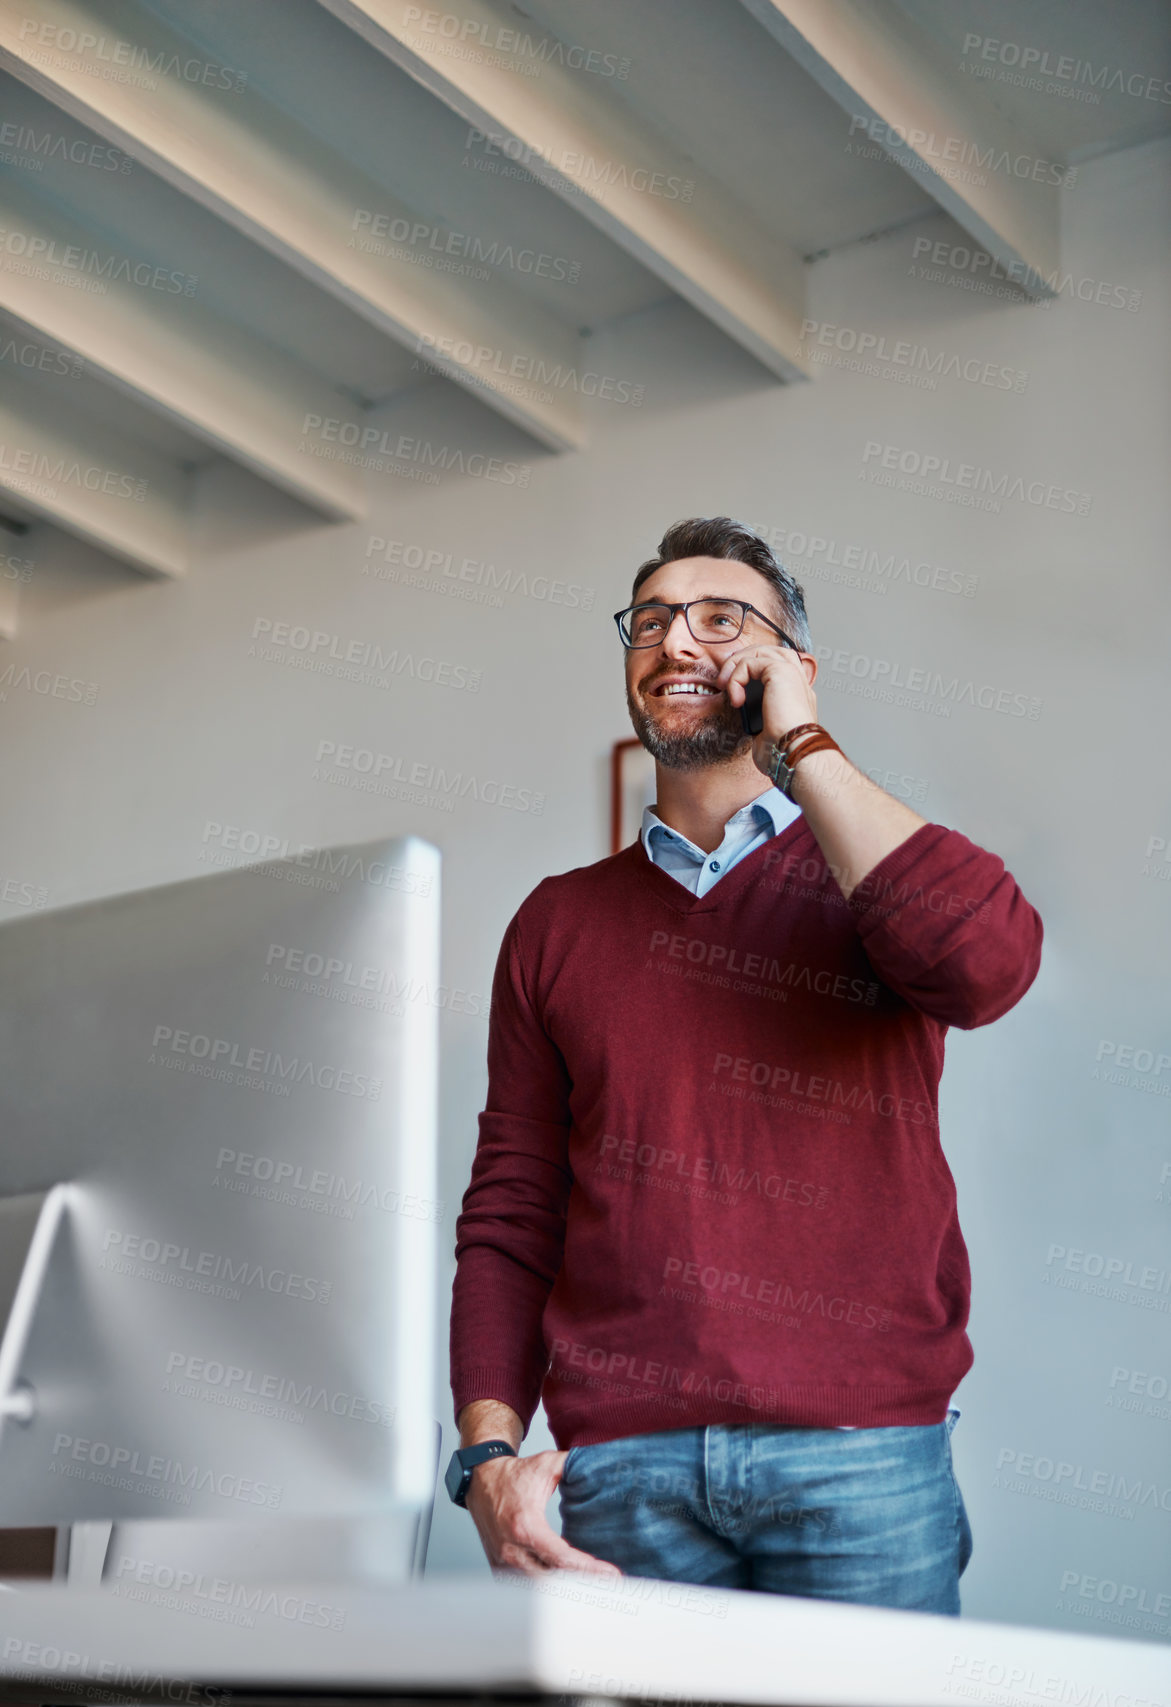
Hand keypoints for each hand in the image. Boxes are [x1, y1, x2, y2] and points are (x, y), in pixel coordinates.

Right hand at [465, 1448, 622, 1578]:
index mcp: (526, 1526)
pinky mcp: (499, 1568)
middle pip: (551, 1582)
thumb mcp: (546, 1464)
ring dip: (564, 1590)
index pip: (561, 1558)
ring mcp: (504, 1562)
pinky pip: (526, 1587)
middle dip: (580, 1585)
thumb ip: (573, 1464)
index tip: (610, 1574)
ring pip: (538, 1590)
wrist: (480, 1480)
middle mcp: (512, 1550)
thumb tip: (598, 1464)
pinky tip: (567, 1587)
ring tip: (593, 1588)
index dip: (587, 1569)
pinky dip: (546, 1589)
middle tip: (608, 1586)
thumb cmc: (513, 1475)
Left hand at [715, 643, 817, 779]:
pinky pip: (749, 662)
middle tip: (725, 682)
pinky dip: (736, 678)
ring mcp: (791, 673)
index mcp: (797, 694)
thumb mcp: (767, 733)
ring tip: (724, 685)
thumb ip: (760, 720)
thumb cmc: (782, 751)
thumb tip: (748, 721)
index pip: (778, 667)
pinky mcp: (780, 671)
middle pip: (768, 651)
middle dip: (742, 661)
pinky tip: (736, 699)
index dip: (753, 671)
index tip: (734, 690)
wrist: (793, 752)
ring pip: (759, 651)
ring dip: (736, 665)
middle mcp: (797, 680)